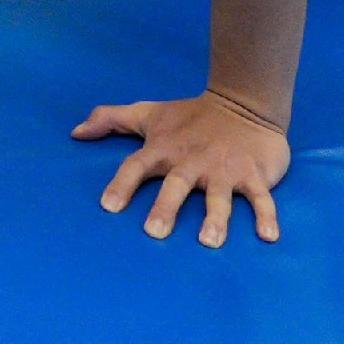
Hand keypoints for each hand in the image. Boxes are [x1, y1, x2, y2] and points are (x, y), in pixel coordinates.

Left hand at [76, 91, 290, 248]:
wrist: (244, 102)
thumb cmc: (190, 116)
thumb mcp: (148, 114)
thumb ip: (110, 119)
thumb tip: (75, 132)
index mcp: (164, 149)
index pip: (136, 166)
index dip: (122, 184)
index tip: (109, 207)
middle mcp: (192, 161)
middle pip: (176, 185)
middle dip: (166, 207)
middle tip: (154, 232)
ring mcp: (224, 169)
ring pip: (219, 196)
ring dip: (215, 217)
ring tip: (209, 241)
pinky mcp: (254, 175)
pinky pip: (261, 197)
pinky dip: (266, 215)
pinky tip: (268, 236)